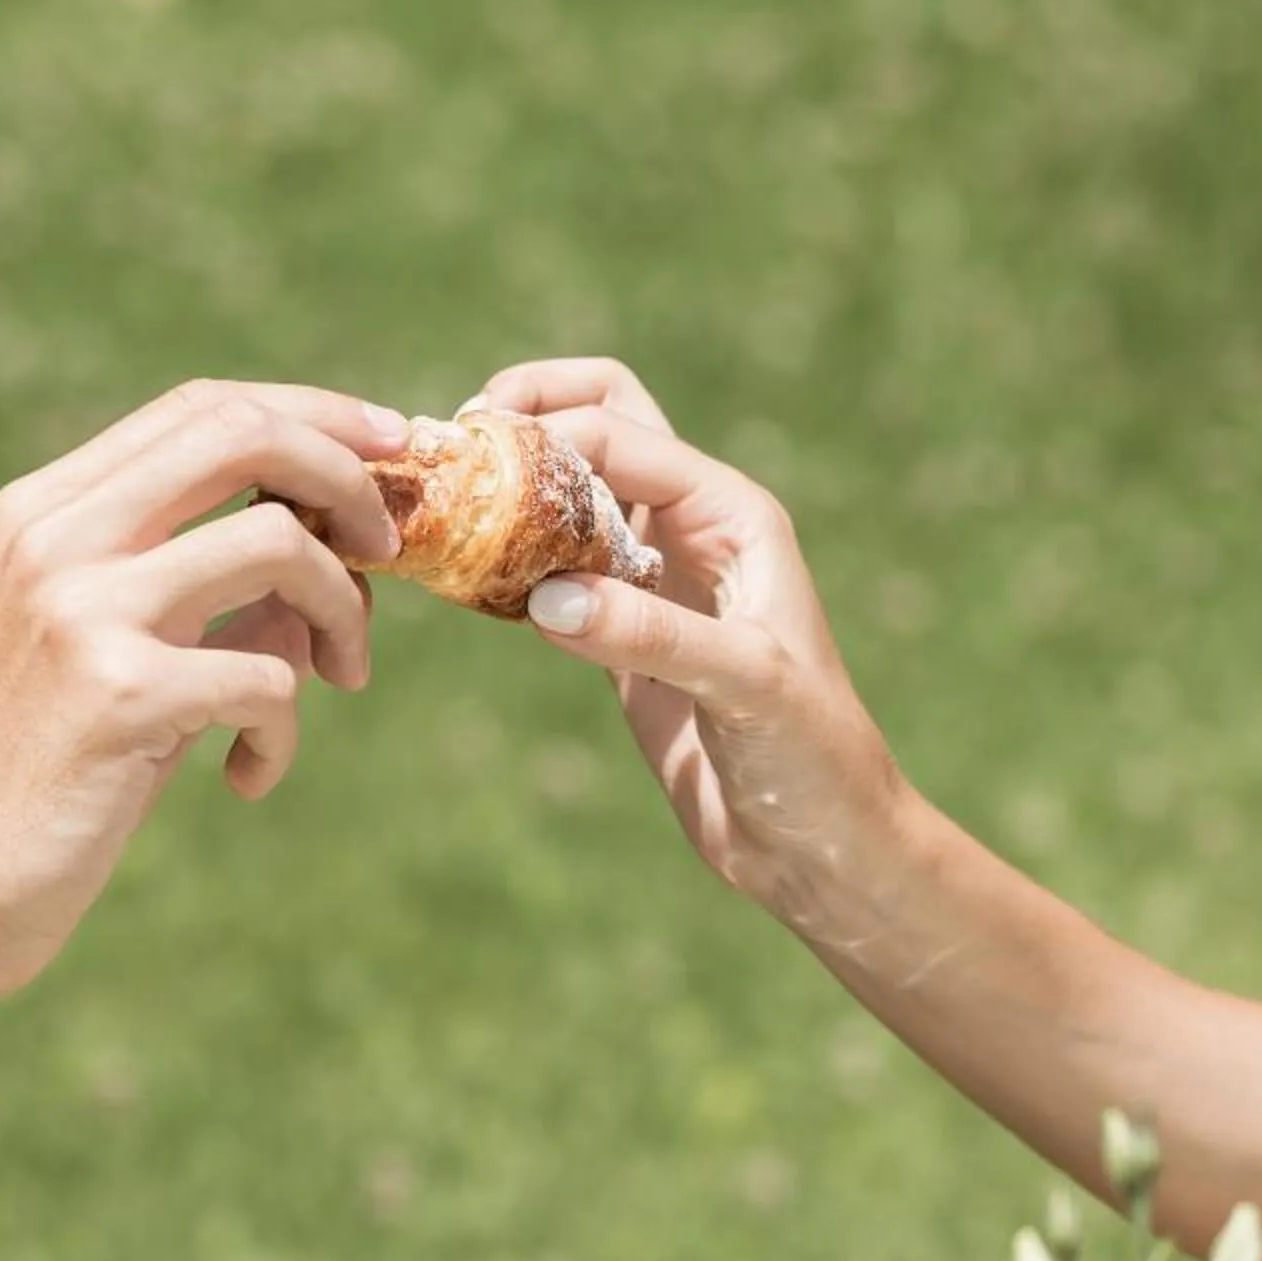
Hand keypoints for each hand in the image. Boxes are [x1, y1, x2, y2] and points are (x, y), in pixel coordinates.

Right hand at [0, 380, 404, 1002]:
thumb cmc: (34, 779)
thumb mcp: (105, 656)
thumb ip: (198, 594)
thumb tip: (335, 565)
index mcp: (41, 512)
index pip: (201, 406)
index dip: (315, 414)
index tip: (390, 447)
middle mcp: (53, 539)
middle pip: (244, 433)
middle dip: (349, 478)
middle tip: (391, 549)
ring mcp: (80, 609)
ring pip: (278, 543)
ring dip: (342, 610)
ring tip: (341, 676)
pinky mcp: (117, 694)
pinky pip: (269, 678)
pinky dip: (284, 731)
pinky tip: (247, 776)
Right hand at [474, 357, 901, 924]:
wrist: (817, 847)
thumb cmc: (813, 758)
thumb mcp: (745, 686)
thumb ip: (652, 635)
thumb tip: (548, 596)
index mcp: (733, 516)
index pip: (626, 436)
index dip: (549, 430)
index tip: (472, 449)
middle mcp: (693, 532)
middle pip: (604, 423)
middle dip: (532, 413)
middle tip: (457, 440)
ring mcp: (653, 581)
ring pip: (572, 495)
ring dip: (513, 488)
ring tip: (444, 504)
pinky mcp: (621, 636)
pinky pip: (554, 572)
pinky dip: (510, 563)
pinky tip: (467, 578)